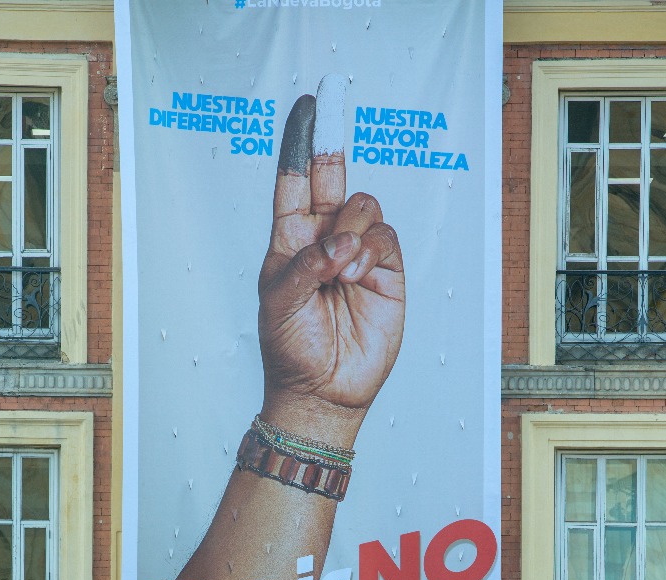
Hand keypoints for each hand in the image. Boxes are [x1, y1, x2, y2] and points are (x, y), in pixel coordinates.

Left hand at [258, 89, 404, 447]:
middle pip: (333, 179)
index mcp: (290, 242)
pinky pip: (385, 238)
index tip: (307, 107)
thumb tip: (340, 244)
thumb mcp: (279, 302)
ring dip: (350, 231)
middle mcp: (325, 242)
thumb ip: (305, 264)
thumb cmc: (291, 350)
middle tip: (333, 100)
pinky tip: (355, 275)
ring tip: (340, 270)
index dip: (300, 145)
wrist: (322, 393)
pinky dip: (370, 251)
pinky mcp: (386, 274)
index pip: (295, 183)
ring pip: (363, 207)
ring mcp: (358, 256)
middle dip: (332, 140)